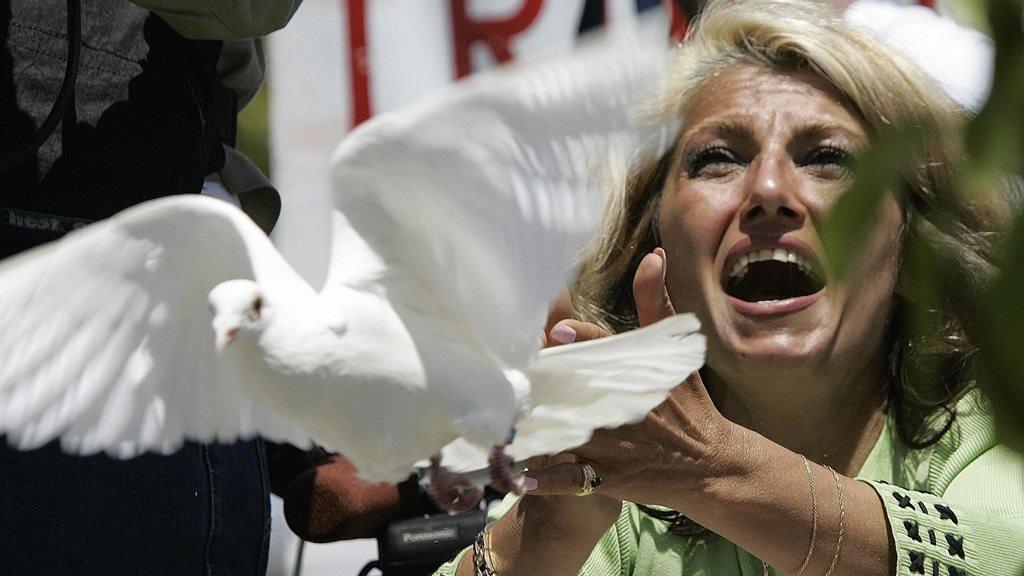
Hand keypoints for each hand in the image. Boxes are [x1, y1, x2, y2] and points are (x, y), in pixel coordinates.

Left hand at [526, 248, 733, 512]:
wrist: (711, 464)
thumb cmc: (688, 404)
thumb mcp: (675, 353)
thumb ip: (656, 304)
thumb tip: (654, 255)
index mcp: (635, 374)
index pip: (604, 350)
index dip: (579, 341)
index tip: (557, 333)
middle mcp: (621, 408)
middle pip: (573, 389)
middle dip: (543, 382)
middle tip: (511, 374)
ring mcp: (613, 445)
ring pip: (564, 432)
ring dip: (533, 427)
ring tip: (499, 419)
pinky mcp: (607, 476)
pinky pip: (569, 480)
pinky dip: (545, 478)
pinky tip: (518, 472)